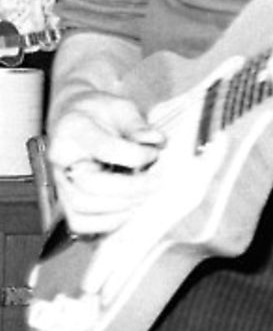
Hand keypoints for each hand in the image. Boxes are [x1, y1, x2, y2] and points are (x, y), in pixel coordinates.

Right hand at [45, 91, 164, 235]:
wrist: (76, 118)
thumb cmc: (98, 113)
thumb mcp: (120, 107)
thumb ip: (136, 123)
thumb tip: (154, 140)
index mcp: (73, 128)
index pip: (104, 147)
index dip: (135, 155)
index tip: (155, 153)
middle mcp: (60, 157)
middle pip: (90, 183)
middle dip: (131, 187)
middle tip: (156, 182)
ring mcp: (59, 181)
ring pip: (83, 206)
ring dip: (121, 207)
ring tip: (145, 197)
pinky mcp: (65, 199)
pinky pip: (79, 222)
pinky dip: (106, 223)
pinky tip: (128, 211)